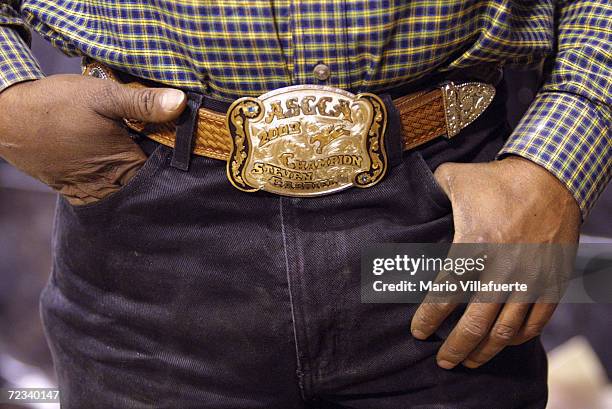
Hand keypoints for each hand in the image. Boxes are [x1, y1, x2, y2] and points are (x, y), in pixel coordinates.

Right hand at [0, 74, 185, 204]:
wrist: (6, 118)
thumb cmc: (56, 105)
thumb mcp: (102, 95)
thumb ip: (143, 102)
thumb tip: (182, 103)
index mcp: (126, 166)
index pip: (167, 172)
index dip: (178, 158)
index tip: (187, 144)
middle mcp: (112, 186)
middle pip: (147, 183)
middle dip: (159, 169)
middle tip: (166, 148)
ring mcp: (93, 192)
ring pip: (127, 189)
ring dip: (136, 176)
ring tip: (140, 154)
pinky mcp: (75, 191)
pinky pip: (106, 192)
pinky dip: (115, 182)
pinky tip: (114, 162)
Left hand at [410, 156, 580, 368]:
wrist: (551, 177)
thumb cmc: (496, 180)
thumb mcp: (453, 177)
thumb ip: (428, 193)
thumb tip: (408, 203)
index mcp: (474, 246)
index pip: (444, 295)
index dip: (428, 319)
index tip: (418, 333)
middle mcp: (502, 270)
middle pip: (474, 324)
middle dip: (454, 348)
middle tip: (442, 362)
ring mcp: (530, 279)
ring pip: (505, 331)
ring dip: (485, 351)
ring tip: (470, 361)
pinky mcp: (552, 282)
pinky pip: (535, 322)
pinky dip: (517, 338)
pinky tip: (503, 342)